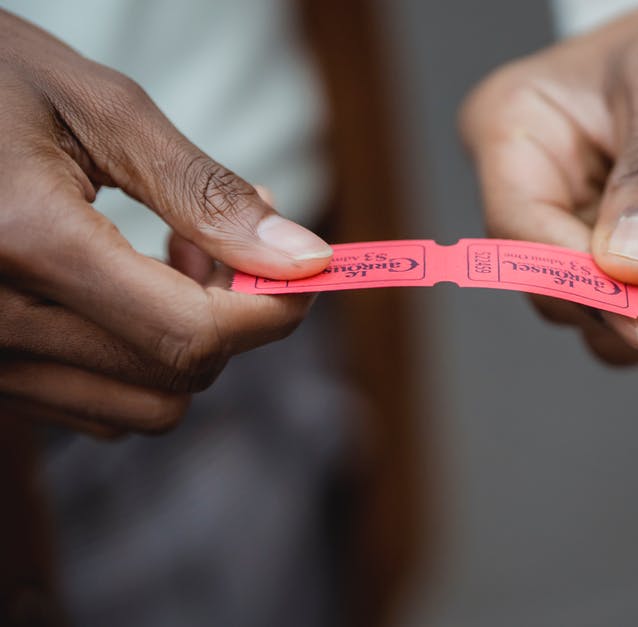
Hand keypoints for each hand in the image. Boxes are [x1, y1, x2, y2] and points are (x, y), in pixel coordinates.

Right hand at [0, 10, 331, 434]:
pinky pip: (96, 405)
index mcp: (25, 241)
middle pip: (176, 377)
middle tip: (223, 240)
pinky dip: (137, 358)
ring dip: (186, 344)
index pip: (190, 333)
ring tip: (172, 257)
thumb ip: (206, 194)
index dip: (271, 311)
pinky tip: (126, 287)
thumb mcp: (105, 111)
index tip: (305, 270)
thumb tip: (304, 259)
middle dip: (231, 318)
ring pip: (142, 408)